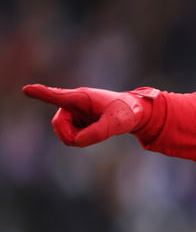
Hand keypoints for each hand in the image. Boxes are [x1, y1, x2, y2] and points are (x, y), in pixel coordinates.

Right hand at [22, 84, 153, 146]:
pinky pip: (70, 136)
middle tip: (93, 135)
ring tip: (97, 129)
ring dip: (77, 137)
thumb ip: (98, 133)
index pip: (58, 96)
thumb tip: (77, 142)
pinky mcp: (74, 120)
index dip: (41, 93)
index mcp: (81, 98)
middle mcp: (72, 103)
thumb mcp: (115, 125)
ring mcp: (72, 112)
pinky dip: (80, 138)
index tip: (26, 89)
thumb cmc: (125, 113)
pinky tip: (93, 130)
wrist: (133, 113)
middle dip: (71, 135)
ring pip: (63, 133)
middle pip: (59, 125)